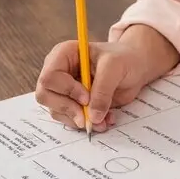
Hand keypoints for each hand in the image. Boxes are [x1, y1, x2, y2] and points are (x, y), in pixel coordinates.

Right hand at [34, 26, 178, 130]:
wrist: (134, 67)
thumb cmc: (123, 58)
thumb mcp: (114, 67)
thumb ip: (102, 90)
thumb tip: (93, 116)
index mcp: (63, 55)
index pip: (50, 77)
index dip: (66, 90)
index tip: (86, 97)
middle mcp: (59, 72)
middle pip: (45, 96)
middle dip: (68, 109)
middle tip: (88, 117)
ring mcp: (64, 90)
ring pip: (56, 111)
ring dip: (79, 120)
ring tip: (103, 119)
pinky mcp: (73, 104)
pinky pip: (70, 119)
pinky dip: (86, 123)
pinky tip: (104, 120)